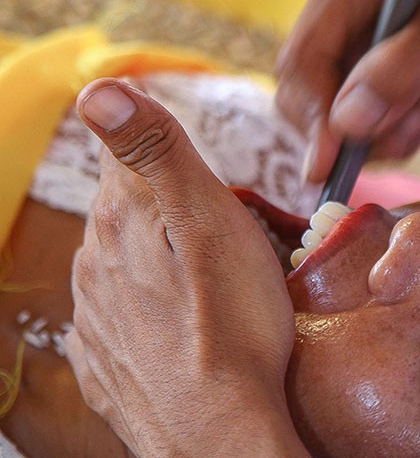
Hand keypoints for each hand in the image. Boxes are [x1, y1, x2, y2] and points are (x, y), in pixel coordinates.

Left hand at [65, 78, 307, 456]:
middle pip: (131, 208)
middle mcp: (94, 263)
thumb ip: (156, 151)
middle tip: (229, 241)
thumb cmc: (232, 328)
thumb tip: (99, 89)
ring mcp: (96, 315)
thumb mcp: (210, 222)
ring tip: (214, 288)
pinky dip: (151, 307)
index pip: (132, 154)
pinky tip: (183, 325)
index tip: (212, 185)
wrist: (219, 435)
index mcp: (122, 219)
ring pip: (126, 261)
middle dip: (174, 210)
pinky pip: (123, 312)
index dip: (176, 160)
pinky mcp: (105, 357)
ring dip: (163, 260)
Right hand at [275, 0, 419, 182]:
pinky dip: (390, 128)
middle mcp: (340, 10)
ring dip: (376, 132)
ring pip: (334, 111)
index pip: (303, 59)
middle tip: (394, 139)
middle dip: (346, 129)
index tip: (327, 168)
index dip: (311, 117)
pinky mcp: (373, 68)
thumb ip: (398, 77)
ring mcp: (355, 41)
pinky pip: (361, 116)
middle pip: (307, 90)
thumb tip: (344, 123)